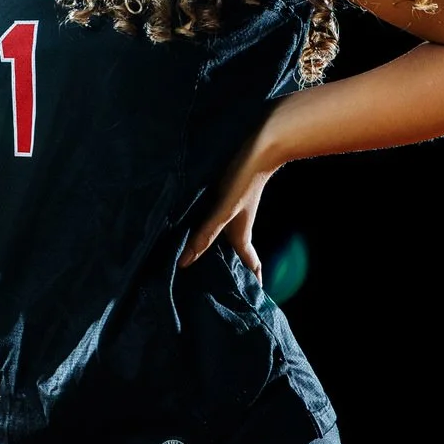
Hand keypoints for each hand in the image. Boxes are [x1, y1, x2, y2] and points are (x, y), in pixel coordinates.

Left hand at [177, 136, 274, 281]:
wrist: (259, 146)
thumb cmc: (244, 180)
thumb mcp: (223, 211)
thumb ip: (205, 235)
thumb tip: (184, 262)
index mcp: (241, 236)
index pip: (251, 266)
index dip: (252, 282)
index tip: (252, 297)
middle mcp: (237, 226)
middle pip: (234, 254)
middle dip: (227, 269)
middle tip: (209, 284)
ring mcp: (231, 211)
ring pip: (223, 236)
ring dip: (213, 248)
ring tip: (194, 258)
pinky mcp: (224, 196)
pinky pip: (214, 218)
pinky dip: (205, 226)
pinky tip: (191, 224)